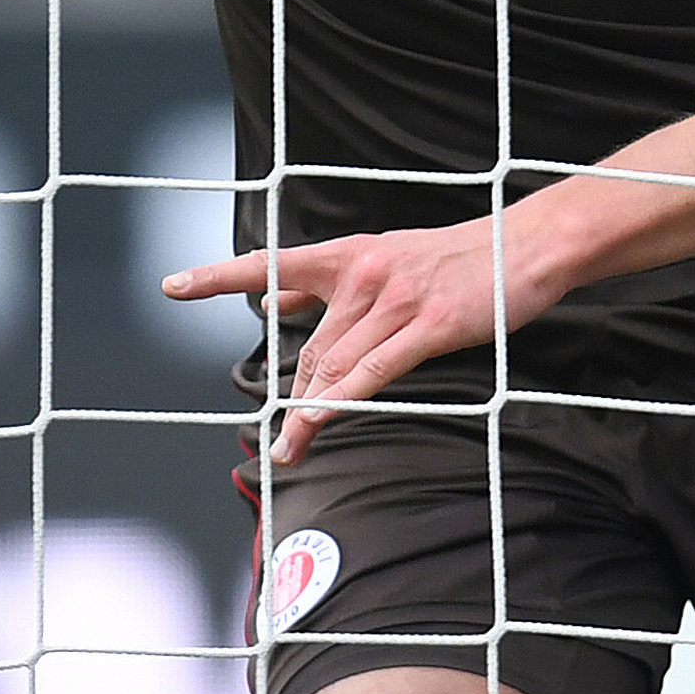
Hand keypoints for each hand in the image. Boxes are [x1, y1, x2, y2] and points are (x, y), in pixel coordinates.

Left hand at [164, 210, 551, 466]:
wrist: (522, 245)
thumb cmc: (453, 257)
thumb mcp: (381, 254)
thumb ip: (323, 279)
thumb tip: (272, 294)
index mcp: (347, 255)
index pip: (270, 262)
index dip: (218, 276)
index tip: (172, 285)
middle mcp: (362, 274)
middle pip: (311, 346)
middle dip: (288, 396)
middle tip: (273, 438)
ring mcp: (394, 301)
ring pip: (335, 364)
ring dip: (307, 412)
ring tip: (288, 448)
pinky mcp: (428, 326)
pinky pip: (375, 370)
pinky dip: (343, 398)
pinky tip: (319, 422)